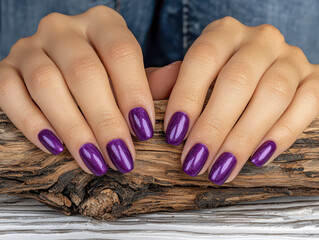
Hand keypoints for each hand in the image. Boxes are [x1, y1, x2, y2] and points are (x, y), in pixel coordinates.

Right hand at [0, 5, 157, 175]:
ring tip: (94, 160)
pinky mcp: (5, 68)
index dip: (134, 92)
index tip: (144, 131)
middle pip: (84, 72)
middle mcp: (64, 28)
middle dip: (105, 121)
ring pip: (47, 84)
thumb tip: (177, 76)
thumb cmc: (104, 73)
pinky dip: (32, 123)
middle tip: (122, 157)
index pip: (121, 52)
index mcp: (102, 23)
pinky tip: (54, 146)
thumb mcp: (130, 73)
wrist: (59, 64)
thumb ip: (150, 79)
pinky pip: (10, 93)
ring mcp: (31, 46)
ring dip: (73, 129)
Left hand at [165, 17, 318, 184]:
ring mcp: (290, 58)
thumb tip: (155, 90)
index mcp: (224, 33)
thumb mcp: (188, 76)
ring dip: (243, 138)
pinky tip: (258, 157)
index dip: (187, 97)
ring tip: (220, 169)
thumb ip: (168, 83)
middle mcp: (259, 40)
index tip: (173, 135)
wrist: (264, 71)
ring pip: (272, 94)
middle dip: (214, 126)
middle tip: (195, 162)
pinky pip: (307, 104)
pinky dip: (282, 134)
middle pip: (238, 80)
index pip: (203, 59)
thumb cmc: (218, 78)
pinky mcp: (314, 79)